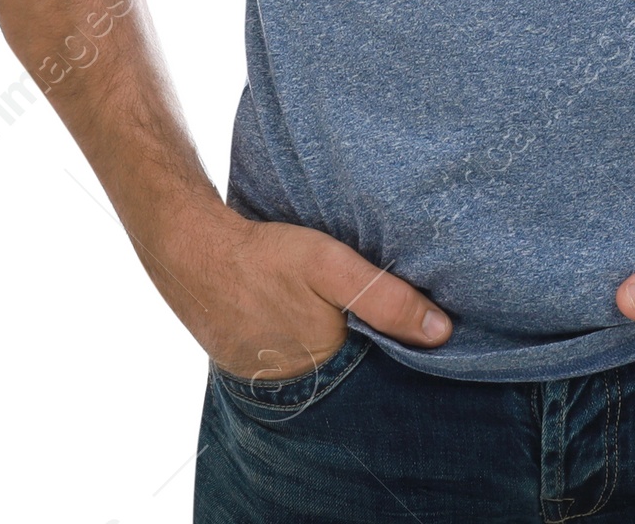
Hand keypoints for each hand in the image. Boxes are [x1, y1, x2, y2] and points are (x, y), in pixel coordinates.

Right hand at [142, 204, 452, 381]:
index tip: (418, 320)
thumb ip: (385, 300)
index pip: (379, 365)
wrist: (192, 252)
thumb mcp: (332, 267)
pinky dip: (299, 334)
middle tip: (367, 303)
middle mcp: (299, 382)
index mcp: (325, 364)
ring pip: (320, 358)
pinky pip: (288, 352)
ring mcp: (270, 375)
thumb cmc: (266, 257)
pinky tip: (298, 307)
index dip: (398, 343)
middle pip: (350, 362)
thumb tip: (442, 332)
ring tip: (332, 303)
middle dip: (365, 340)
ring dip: (332, 337)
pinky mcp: (248, 361)